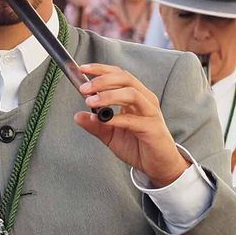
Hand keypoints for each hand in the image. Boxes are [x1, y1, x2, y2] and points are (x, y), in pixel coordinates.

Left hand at [74, 63, 189, 186]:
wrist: (158, 165)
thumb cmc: (138, 146)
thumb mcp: (110, 135)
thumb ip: (95, 124)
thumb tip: (77, 116)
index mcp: (136, 96)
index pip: (118, 74)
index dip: (100, 69)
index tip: (82, 69)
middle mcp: (144, 100)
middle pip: (125, 78)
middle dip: (102, 80)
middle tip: (84, 88)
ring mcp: (150, 112)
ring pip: (131, 93)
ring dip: (108, 95)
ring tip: (91, 102)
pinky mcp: (152, 128)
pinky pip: (133, 119)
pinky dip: (116, 118)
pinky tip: (103, 120)